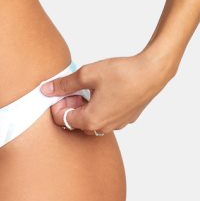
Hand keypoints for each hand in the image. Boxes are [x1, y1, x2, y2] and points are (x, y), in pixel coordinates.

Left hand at [39, 52, 175, 134]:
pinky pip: (107, 117)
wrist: (152, 73)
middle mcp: (104, 128)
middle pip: (77, 123)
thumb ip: (64, 84)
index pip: (62, 119)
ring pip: (92, 121)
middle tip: (74, 87)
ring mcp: (117, 125)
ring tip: (89, 87)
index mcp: (91, 120)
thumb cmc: (122, 74)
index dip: (57, 104)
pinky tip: (104, 90)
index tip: (60, 89)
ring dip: (85, 106)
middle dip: (71, 106)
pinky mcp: (127, 118)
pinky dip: (100, 107)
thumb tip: (46, 90)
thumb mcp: (87, 74)